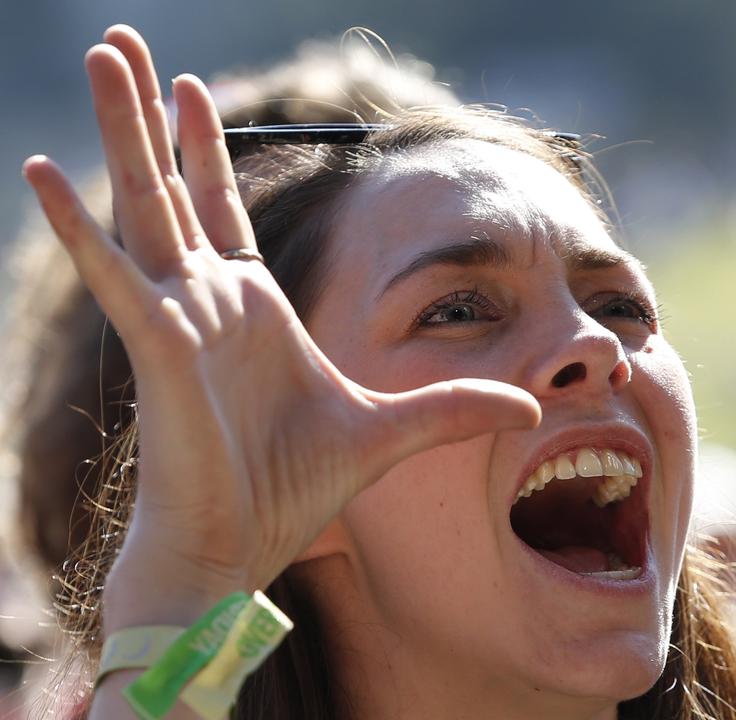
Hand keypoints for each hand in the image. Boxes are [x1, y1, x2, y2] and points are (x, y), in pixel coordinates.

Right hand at [22, 26, 540, 622]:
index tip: (190, 87)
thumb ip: (456, 407)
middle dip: (149, 112)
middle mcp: (207, 300)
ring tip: (97, 56)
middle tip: (120, 41)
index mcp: (252, 308)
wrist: (238, 549)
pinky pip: (115, 278)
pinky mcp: (161, 351)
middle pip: (173, 185)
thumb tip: (537, 406)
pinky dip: (77, 228)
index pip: (220, 206)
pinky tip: (38, 171)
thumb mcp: (391, 433)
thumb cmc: (292, 491)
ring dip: (120, 130)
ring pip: (144, 205)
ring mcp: (179, 318)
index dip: (204, 147)